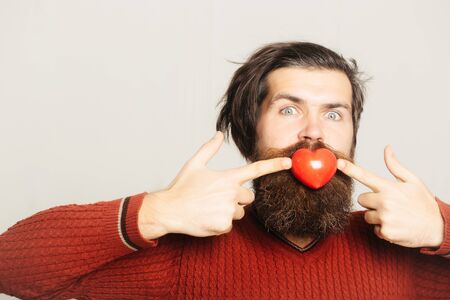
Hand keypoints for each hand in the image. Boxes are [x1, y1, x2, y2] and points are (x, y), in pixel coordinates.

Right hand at [139, 131, 291, 238]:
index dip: (274, 165)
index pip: (255, 170)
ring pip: (240, 212)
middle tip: (217, 198)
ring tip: (209, 208)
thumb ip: (209, 149)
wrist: (169, 210)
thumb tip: (218, 134)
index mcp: (227, 177)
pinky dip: (220, 223)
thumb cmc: (181, 187)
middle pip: (249, 197)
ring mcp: (228, 210)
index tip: (289, 162)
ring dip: (229, 211)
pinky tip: (207, 218)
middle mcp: (231, 193)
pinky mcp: (224, 225)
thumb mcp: (194, 165)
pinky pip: (230, 224)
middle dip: (238, 198)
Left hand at [337, 145, 443, 247]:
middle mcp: (385, 202)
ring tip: (394, 215)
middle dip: (371, 201)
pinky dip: (382, 228)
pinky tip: (396, 225)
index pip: (365, 176)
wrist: (437, 228)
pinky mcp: (385, 232)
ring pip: (366, 214)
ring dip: (376, 215)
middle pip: (361, 199)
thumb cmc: (423, 203)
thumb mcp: (413, 181)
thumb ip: (395, 166)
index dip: (350, 169)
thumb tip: (387, 149)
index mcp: (390, 188)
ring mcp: (385, 218)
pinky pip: (374, 228)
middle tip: (388, 203)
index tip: (338, 163)